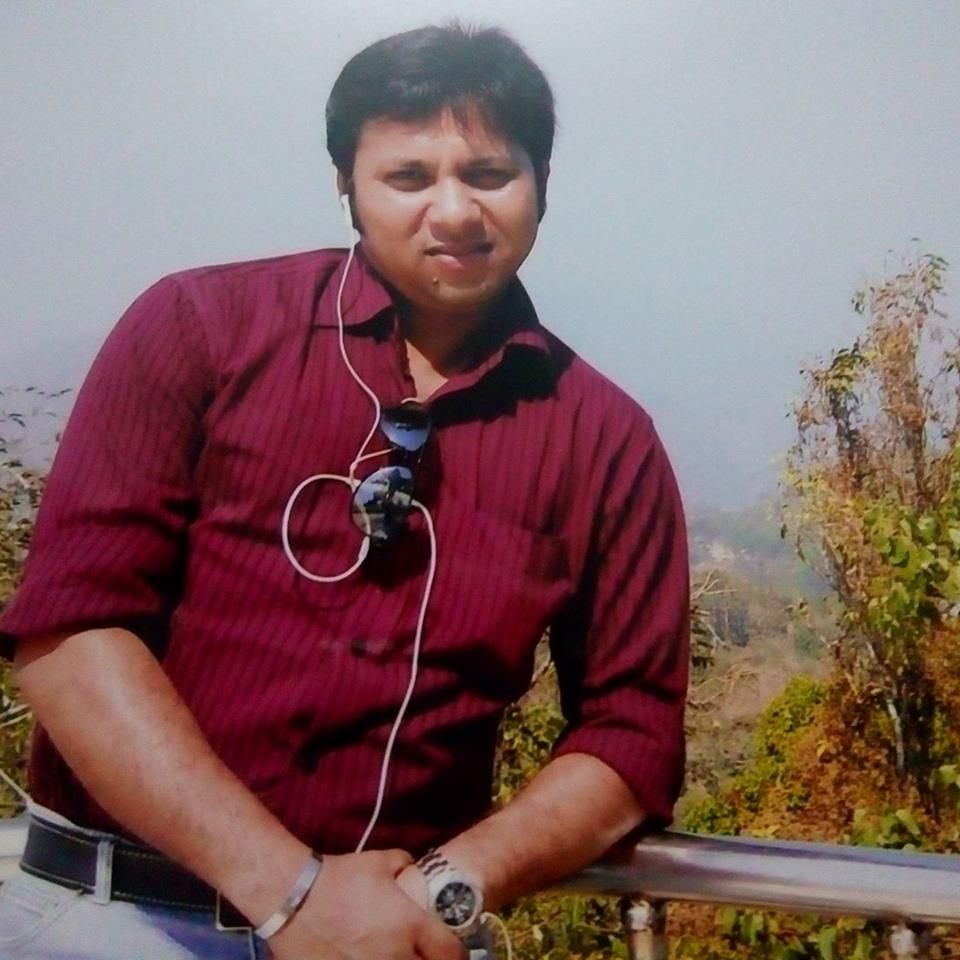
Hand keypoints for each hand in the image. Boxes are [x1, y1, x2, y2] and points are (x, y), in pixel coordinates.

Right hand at [267, 849, 465, 959]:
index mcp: (412, 926)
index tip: (453, 950)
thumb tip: (412, 870)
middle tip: (425, 954)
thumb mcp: (381, 861)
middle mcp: (398, 957)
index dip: (457, 955)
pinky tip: (367, 959)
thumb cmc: (342, 877)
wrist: (296, 899)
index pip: (452, 954)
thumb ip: (405, 865)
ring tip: (397, 956)